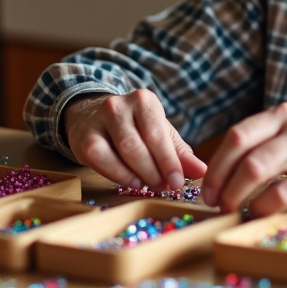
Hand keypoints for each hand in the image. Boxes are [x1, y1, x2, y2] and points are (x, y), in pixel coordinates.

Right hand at [64, 90, 207, 190]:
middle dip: (155, 170)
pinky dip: (119, 175)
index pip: (157, 133)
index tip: (178, 183)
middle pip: (139, 144)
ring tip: (150, 185)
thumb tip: (203, 172)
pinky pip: (101, 159)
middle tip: (165, 187)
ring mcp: (99, 119)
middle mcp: (119, 105)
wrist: (92, 117)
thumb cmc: (133, 128)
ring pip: (121, 151)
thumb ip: (180, 153)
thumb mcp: (160, 134)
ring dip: (139, 174)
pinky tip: (132, 182)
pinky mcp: (84, 137)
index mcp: (144, 100)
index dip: (168, 161)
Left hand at [200, 103, 286, 215]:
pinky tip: (258, 213)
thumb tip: (228, 170)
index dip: (216, 163)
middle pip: (242, 154)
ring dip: (236, 195)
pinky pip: (282, 193)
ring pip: (256, 171)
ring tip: (231, 209)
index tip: (207, 186)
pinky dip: (262, 206)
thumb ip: (269, 140)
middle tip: (213, 202)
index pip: (237, 135)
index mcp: (282, 115)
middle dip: (220, 181)